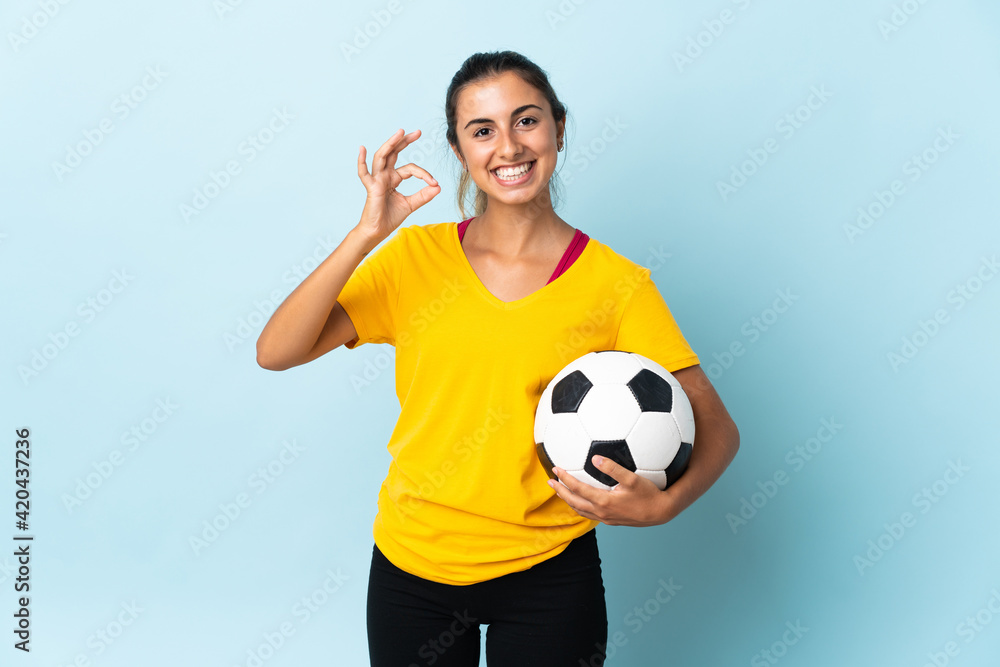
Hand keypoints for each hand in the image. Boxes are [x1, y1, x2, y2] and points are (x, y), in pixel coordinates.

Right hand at [355, 128, 439, 249]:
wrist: (378, 231)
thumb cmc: (390, 217)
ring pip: (382, 157)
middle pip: (394, 153)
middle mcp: (385, 175)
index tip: (434, 182)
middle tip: (418, 132)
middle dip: (405, 142)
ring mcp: (377, 179)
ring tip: (400, 132)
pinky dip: (361, 161)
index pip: (410, 169)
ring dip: (390, 144)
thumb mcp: (411, 204)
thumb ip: (424, 196)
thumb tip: (438, 187)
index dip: (424, 174)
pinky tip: (362, 149)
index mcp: (394, 178)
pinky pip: (364, 173)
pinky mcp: (371, 187)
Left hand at [547, 455, 674, 526]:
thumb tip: (595, 458)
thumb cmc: (648, 494)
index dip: (564, 479)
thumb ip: (613, 468)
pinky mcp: (611, 521)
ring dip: (568, 500)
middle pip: (573, 501)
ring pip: (580, 510)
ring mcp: (605, 518)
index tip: (555, 469)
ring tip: (560, 491)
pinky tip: (580, 500)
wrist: (660, 512)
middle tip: (549, 481)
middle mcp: (601, 512)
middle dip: (560, 491)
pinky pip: (589, 514)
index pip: (577, 489)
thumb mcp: (632, 478)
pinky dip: (579, 506)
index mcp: (603, 501)